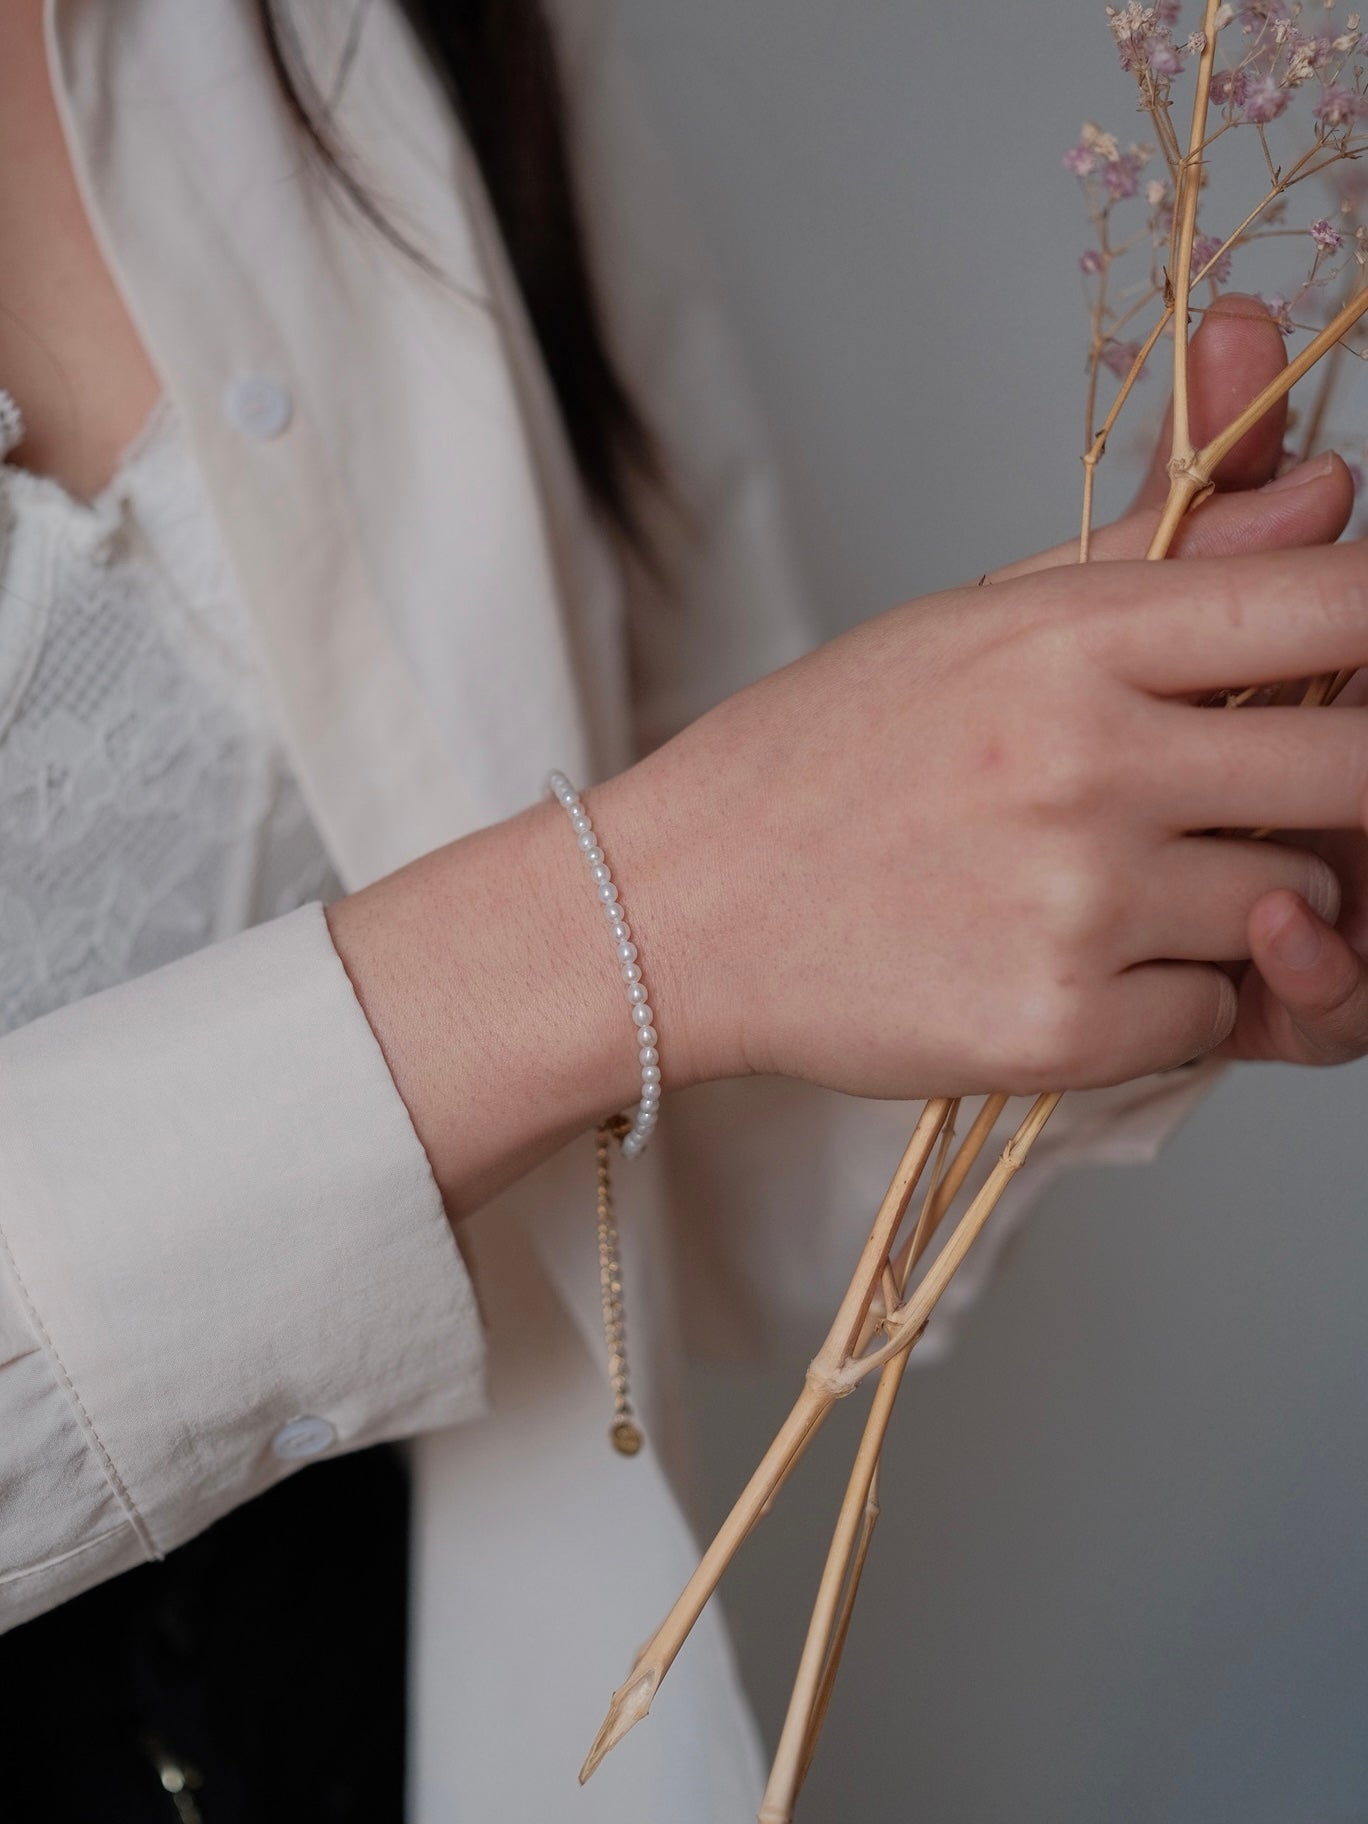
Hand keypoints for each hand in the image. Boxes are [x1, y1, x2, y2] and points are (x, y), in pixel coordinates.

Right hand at [601, 300, 1367, 1101]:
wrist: (683, 909)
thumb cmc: (822, 756)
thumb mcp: (973, 623)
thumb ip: (1164, 555)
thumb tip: (1329, 493)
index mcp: (1068, 637)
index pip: (1329, 603)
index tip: (1361, 656)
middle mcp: (1087, 763)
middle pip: (1363, 769)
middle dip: (1342, 785)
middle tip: (1269, 790)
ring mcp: (1079, 903)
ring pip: (1292, 904)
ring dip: (1240, 900)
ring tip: (1108, 881)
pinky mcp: (1063, 1029)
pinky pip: (1215, 1014)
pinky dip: (1169, 994)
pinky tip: (1066, 958)